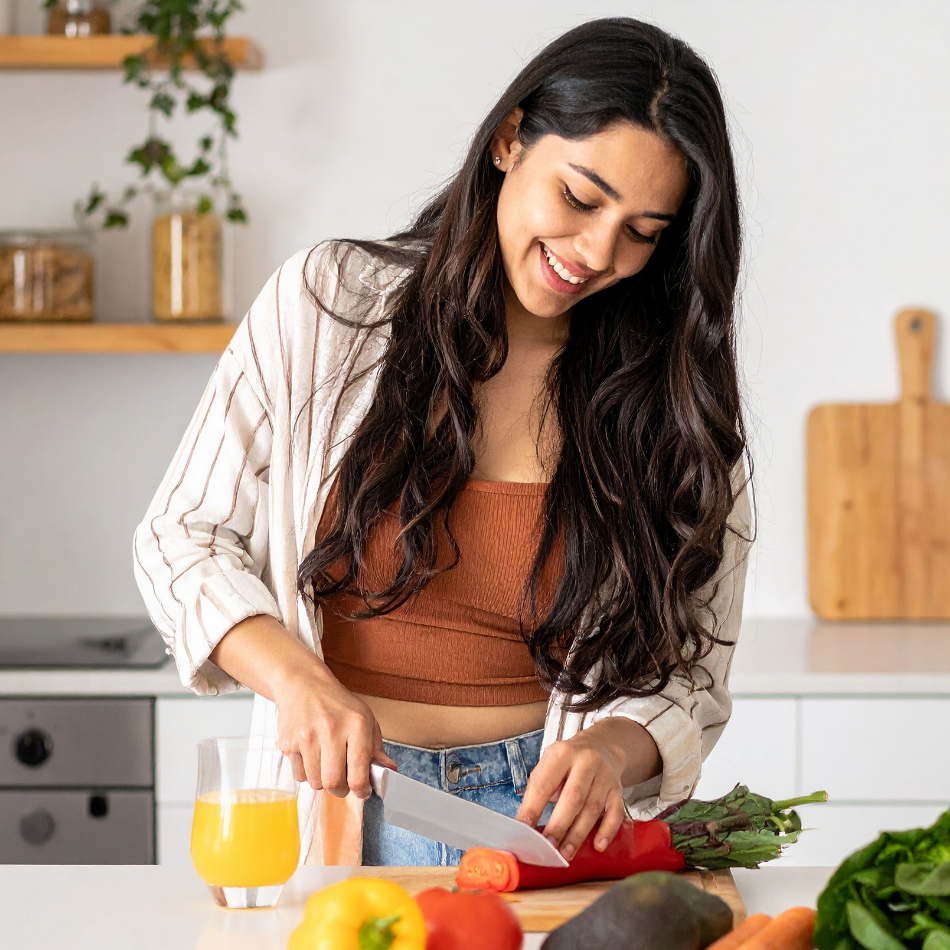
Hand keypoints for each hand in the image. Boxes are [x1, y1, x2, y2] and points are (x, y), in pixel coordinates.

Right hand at [209, 615, 397, 800]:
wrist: (302, 684)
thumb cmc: (338, 704)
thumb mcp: (364, 717)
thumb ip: (376, 747)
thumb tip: (389, 771)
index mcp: (356, 722)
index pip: (359, 765)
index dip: (361, 787)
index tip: (362, 791)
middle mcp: (330, 729)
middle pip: (334, 782)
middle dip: (341, 789)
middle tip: (343, 783)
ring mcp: (306, 736)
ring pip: (315, 782)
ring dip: (323, 781)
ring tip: (326, 765)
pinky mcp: (287, 743)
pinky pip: (299, 776)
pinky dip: (307, 773)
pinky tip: (311, 756)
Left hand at [515, 718, 659, 859]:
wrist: (602, 746)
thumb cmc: (568, 761)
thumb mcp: (548, 765)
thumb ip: (536, 791)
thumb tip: (524, 823)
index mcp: (561, 753)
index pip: (545, 783)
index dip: (533, 808)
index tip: (524, 830)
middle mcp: (585, 761)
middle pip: (573, 797)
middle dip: (559, 825)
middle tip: (548, 848)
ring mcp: (604, 775)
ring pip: (592, 808)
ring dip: (578, 834)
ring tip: (566, 853)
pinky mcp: (617, 789)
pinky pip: (615, 812)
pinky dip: (607, 830)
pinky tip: (598, 846)